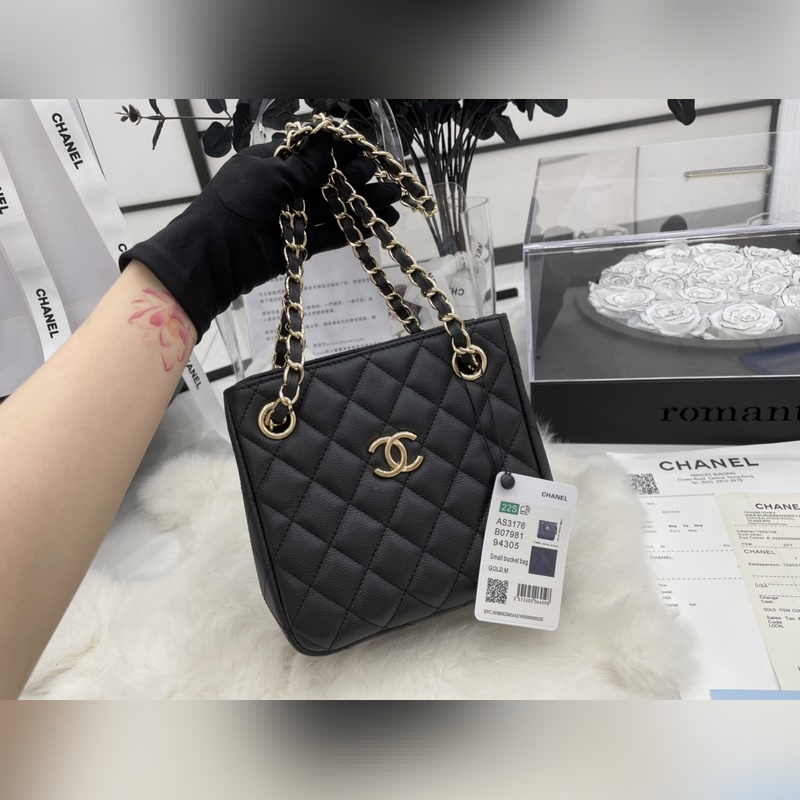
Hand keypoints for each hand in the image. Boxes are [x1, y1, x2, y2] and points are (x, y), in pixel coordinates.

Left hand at [120, 131, 401, 338]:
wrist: (213, 255)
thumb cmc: (236, 205)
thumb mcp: (271, 176)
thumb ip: (306, 166)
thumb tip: (330, 142)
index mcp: (273, 163)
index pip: (314, 154)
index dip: (343, 155)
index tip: (371, 156)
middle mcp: (284, 188)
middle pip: (329, 184)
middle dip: (360, 185)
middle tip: (390, 187)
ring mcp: (292, 218)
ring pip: (333, 212)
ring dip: (361, 211)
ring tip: (393, 212)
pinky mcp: (297, 244)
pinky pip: (328, 237)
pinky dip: (350, 233)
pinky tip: (374, 230)